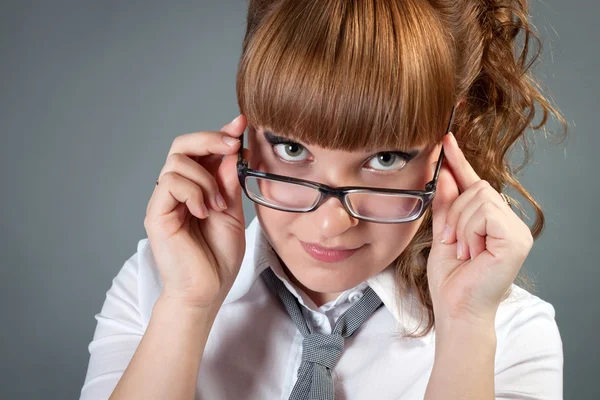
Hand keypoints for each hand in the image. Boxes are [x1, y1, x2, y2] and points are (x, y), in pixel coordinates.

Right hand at [144, 114, 248, 309]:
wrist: (207, 291)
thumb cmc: (219, 257)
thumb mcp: (233, 212)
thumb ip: (229, 182)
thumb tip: (234, 149)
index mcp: (197, 188)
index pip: (202, 151)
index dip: (220, 133)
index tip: (241, 123)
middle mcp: (178, 190)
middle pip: (183, 145)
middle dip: (209, 139)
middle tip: (232, 144)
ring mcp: (165, 201)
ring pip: (177, 162)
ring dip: (206, 179)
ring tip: (218, 205)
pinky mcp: (156, 213)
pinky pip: (170, 183)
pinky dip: (194, 192)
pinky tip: (205, 212)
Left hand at [427, 132, 533, 325]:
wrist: (456, 308)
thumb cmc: (451, 279)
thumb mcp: (443, 232)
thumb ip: (446, 204)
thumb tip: (446, 172)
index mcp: (493, 222)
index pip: (476, 184)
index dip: (460, 161)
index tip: (445, 140)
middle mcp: (510, 224)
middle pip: (478, 188)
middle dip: (455, 212)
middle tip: (452, 242)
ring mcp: (517, 231)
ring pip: (479, 198)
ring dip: (460, 225)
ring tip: (462, 251)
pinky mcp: (516, 240)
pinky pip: (484, 212)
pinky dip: (468, 230)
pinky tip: (472, 252)